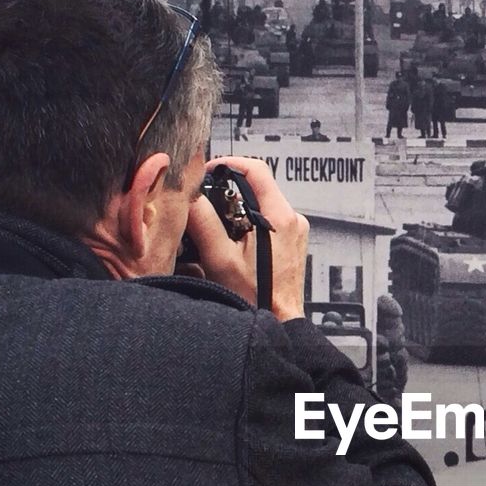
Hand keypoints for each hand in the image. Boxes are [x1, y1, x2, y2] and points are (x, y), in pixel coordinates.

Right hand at [184, 156, 309, 320]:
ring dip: (239, 208)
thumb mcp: (220, 259)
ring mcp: (296, 231)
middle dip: (230, 190)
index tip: (210, 171)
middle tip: (208, 201)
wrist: (279, 321)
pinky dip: (250, 223)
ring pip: (263, 204)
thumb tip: (190, 197)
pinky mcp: (293, 243)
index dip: (229, 164)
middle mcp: (293, 220)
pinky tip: (236, 240)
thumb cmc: (256, 298)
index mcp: (279, 217)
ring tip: (220, 226)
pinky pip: (270, 220)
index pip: (256, 170)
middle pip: (258, 186)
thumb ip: (203, 222)